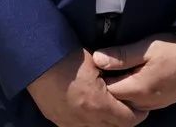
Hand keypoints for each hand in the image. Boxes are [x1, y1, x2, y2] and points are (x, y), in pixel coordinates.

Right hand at [26, 49, 146, 126]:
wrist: (34, 56)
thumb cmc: (66, 55)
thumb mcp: (96, 63)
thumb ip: (113, 77)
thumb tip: (123, 83)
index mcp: (98, 105)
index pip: (128, 120)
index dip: (137, 113)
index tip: (140, 106)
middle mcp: (85, 120)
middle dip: (122, 118)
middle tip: (125, 106)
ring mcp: (69, 122)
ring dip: (104, 122)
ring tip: (105, 109)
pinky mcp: (56, 119)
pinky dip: (86, 123)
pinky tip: (86, 110)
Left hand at [95, 33, 175, 110]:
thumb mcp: (148, 48)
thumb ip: (122, 55)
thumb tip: (96, 59)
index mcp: (138, 89)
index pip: (107, 91)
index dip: (97, 78)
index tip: (92, 64)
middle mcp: (144, 102)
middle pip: (115, 98)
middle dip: (104, 84)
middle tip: (98, 66)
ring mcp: (153, 104)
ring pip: (126, 101)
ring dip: (117, 87)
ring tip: (112, 69)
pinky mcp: (159, 102)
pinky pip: (136, 101)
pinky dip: (128, 91)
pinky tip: (126, 76)